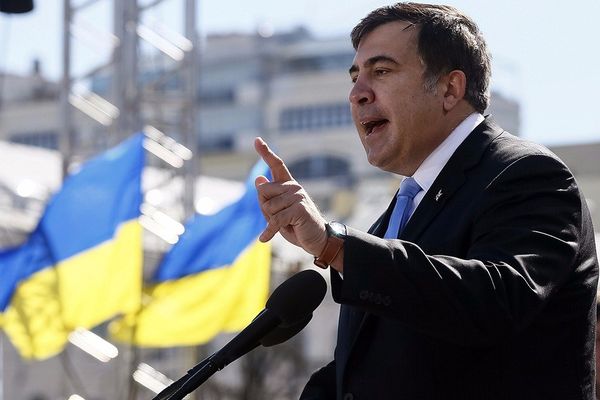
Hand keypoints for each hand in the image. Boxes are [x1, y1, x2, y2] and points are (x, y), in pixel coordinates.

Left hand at [254, 137, 327, 257]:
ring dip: (272, 220)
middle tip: (279, 219)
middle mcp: (293, 187)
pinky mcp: (299, 209)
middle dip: (265, 208)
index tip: (256, 139)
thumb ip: (267, 198)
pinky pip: (275, 219)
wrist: (317, 240)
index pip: (276, 165)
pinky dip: (269, 231)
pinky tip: (264, 238)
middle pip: (263, 191)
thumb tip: (258, 179)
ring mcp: (297, 196)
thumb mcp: (276, 213)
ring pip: (268, 207)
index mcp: (288, 186)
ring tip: (287, 225)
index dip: (265, 152)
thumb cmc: (296, 226)